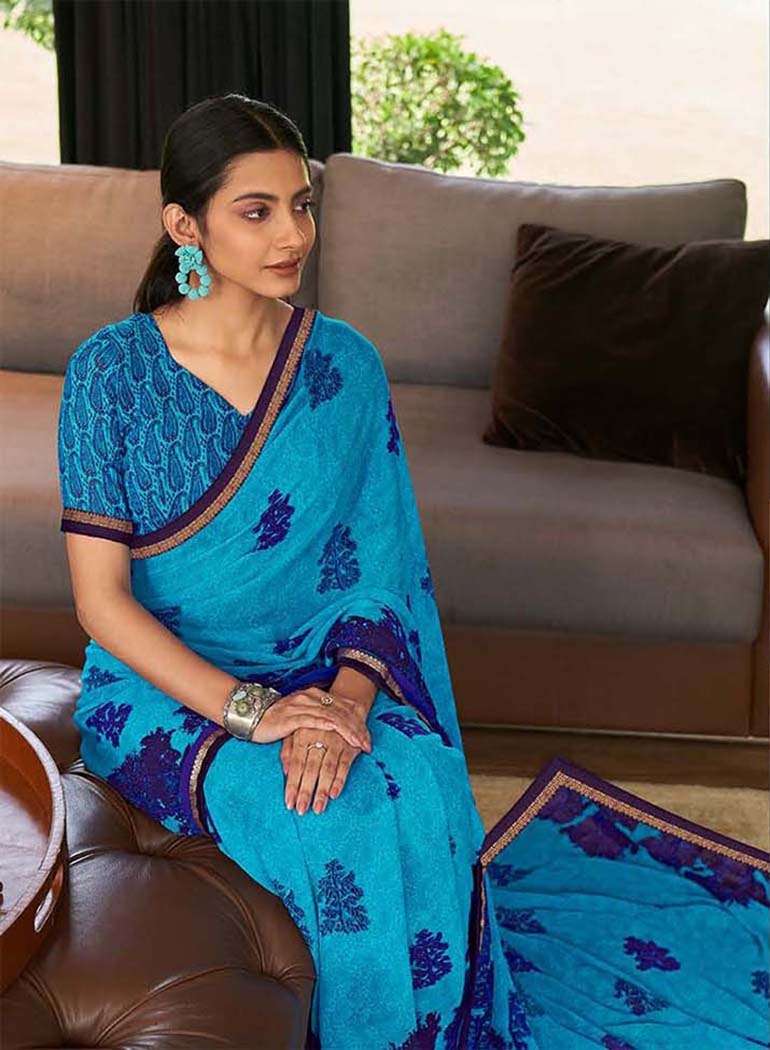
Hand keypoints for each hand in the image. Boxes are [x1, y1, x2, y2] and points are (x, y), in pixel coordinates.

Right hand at [250, 685, 371, 749]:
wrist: (253, 716)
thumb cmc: (278, 720)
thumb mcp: (303, 719)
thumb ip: (319, 721)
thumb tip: (340, 730)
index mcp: (315, 696)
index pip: (343, 708)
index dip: (358, 724)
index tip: (369, 740)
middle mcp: (310, 698)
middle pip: (340, 712)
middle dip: (356, 730)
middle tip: (368, 744)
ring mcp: (301, 705)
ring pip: (330, 716)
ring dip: (346, 731)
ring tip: (358, 743)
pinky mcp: (290, 716)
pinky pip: (311, 719)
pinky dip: (325, 725)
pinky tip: (336, 730)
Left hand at [281, 724, 366, 814]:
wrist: (345, 703)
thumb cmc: (315, 721)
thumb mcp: (298, 729)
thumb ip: (288, 748)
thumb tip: (284, 770)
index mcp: (303, 735)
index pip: (296, 764)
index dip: (292, 784)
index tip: (288, 803)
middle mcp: (319, 738)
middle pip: (310, 769)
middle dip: (305, 791)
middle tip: (301, 810)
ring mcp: (336, 741)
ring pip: (327, 769)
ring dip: (322, 790)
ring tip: (318, 808)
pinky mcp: (350, 745)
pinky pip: (345, 764)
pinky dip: (340, 779)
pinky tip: (334, 794)